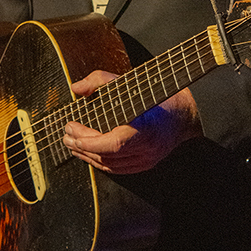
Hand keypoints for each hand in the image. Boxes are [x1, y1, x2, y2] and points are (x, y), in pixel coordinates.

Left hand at [64, 70, 202, 173]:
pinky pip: (117, 169)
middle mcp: (148, 148)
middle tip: (67, 132)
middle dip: (82, 145)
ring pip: (110, 165)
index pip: (116, 143)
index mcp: (147, 127)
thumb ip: (100, 81)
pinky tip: (86, 152)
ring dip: (86, 155)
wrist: (183, 115)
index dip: (91, 142)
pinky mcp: (145, 165)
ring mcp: (147, 160)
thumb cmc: (156, 97)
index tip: (74, 131)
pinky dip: (98, 161)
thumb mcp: (128, 81)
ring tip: (71, 142)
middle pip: (108, 155)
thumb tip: (77, 89)